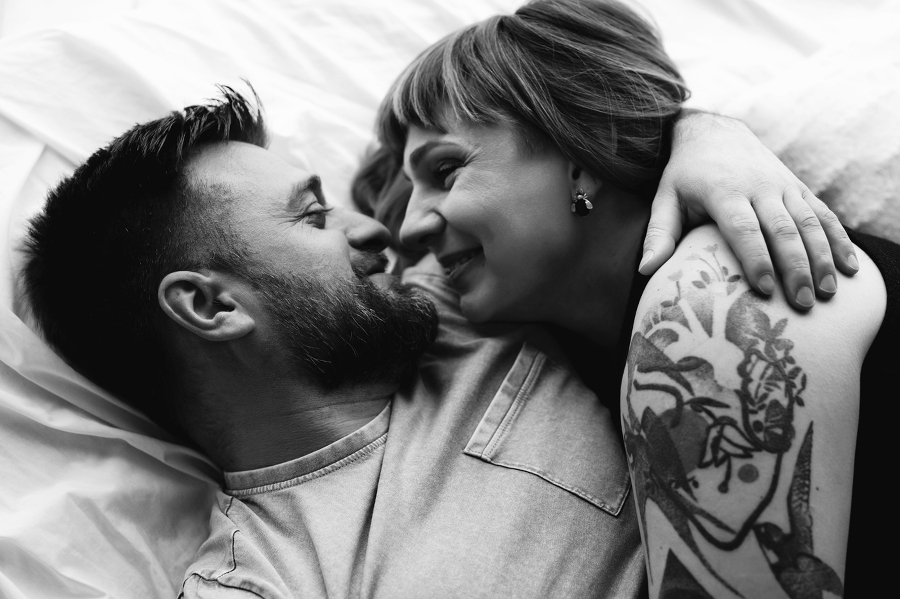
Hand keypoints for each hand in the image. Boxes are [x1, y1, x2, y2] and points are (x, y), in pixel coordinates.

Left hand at [640, 110, 858, 309]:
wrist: (714, 131)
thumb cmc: (685, 174)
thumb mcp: (665, 198)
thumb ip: (659, 233)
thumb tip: (645, 269)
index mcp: (725, 192)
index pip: (744, 228)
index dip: (756, 258)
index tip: (765, 289)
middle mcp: (759, 188)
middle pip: (783, 230)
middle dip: (796, 267)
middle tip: (803, 303)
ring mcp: (783, 187)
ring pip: (810, 223)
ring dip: (823, 257)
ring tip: (829, 292)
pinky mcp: (798, 188)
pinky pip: (823, 214)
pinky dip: (840, 240)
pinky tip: (851, 267)